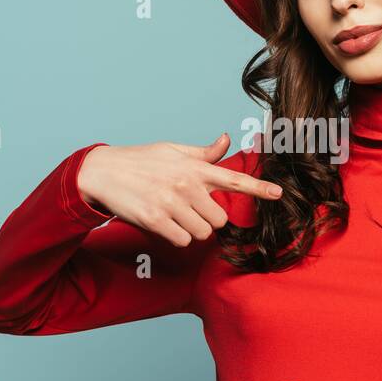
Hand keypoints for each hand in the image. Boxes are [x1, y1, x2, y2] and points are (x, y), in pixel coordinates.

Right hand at [76, 134, 282, 247]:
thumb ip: (203, 153)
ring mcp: (170, 203)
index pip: (233, 178)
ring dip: (192, 230)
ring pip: (202, 233)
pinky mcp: (155, 220)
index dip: (259, 188)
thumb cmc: (141, 161)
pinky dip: (176, 237)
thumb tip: (226, 140)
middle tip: (190, 210)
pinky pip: (182, 240)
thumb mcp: (173, 150)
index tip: (278, 194)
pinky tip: (164, 223)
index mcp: (194, 167)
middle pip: (219, 219)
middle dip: (209, 219)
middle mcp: (185, 184)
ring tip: (174, 215)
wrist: (103, 171)